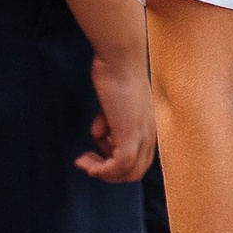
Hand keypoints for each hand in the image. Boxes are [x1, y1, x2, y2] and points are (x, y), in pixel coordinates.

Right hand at [81, 40, 155, 182]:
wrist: (120, 58)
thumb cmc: (114, 73)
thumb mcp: (113, 103)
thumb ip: (109, 120)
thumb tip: (101, 134)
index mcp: (148, 127)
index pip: (138, 161)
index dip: (115, 165)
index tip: (93, 154)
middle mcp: (150, 134)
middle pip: (135, 172)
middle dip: (107, 174)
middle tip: (85, 163)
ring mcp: (142, 135)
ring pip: (128, 173)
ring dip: (102, 173)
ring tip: (83, 161)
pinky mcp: (131, 133)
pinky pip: (120, 165)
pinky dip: (102, 170)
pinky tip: (87, 162)